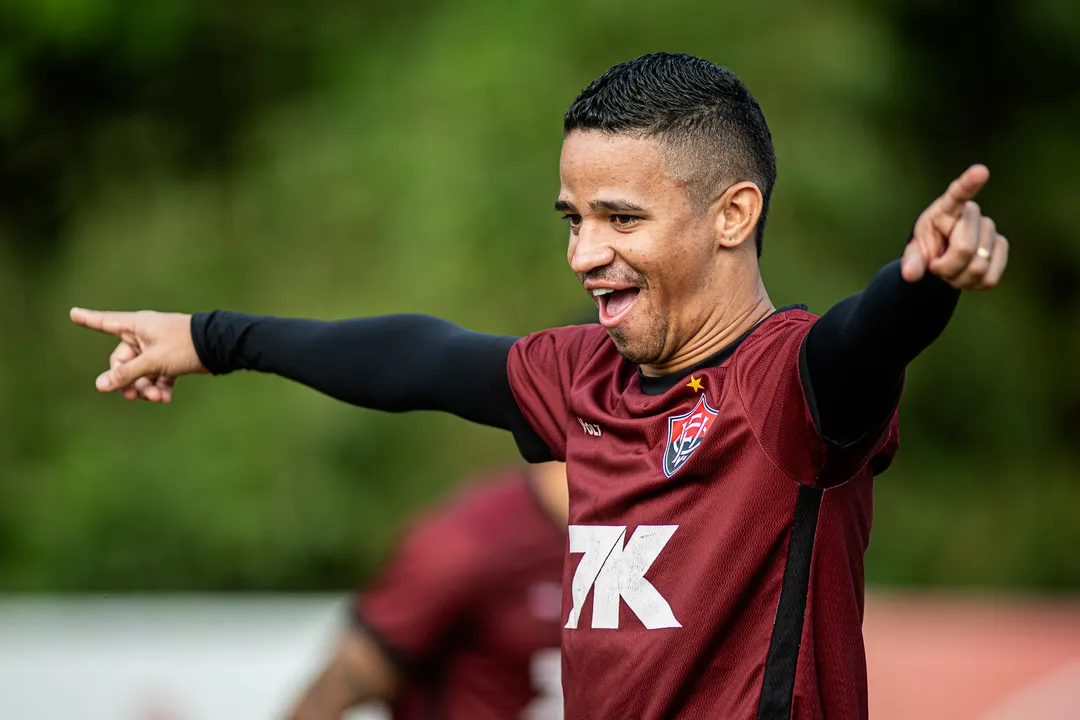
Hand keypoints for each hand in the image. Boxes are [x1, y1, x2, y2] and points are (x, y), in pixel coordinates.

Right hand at [69, 308, 206, 401]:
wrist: (221, 346)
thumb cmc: (185, 346)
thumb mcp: (153, 361)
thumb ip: (127, 374)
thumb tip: (100, 385)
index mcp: (137, 326)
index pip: (106, 322)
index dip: (89, 319)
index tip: (72, 313)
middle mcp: (146, 335)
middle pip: (124, 360)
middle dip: (129, 380)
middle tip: (135, 396)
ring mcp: (159, 347)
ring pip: (142, 371)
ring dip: (147, 387)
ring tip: (158, 398)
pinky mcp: (172, 359)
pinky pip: (158, 375)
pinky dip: (161, 386)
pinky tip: (166, 398)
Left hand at [901, 164, 1008, 289]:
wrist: (943, 259)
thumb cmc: (927, 249)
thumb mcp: (914, 252)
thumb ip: (911, 261)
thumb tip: (910, 275)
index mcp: (945, 209)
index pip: (958, 194)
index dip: (970, 183)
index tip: (981, 171)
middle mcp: (972, 214)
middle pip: (964, 248)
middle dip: (946, 267)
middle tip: (936, 266)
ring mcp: (990, 230)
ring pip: (978, 266)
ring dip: (958, 278)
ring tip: (950, 271)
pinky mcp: (1001, 247)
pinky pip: (990, 277)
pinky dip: (973, 285)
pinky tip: (965, 277)